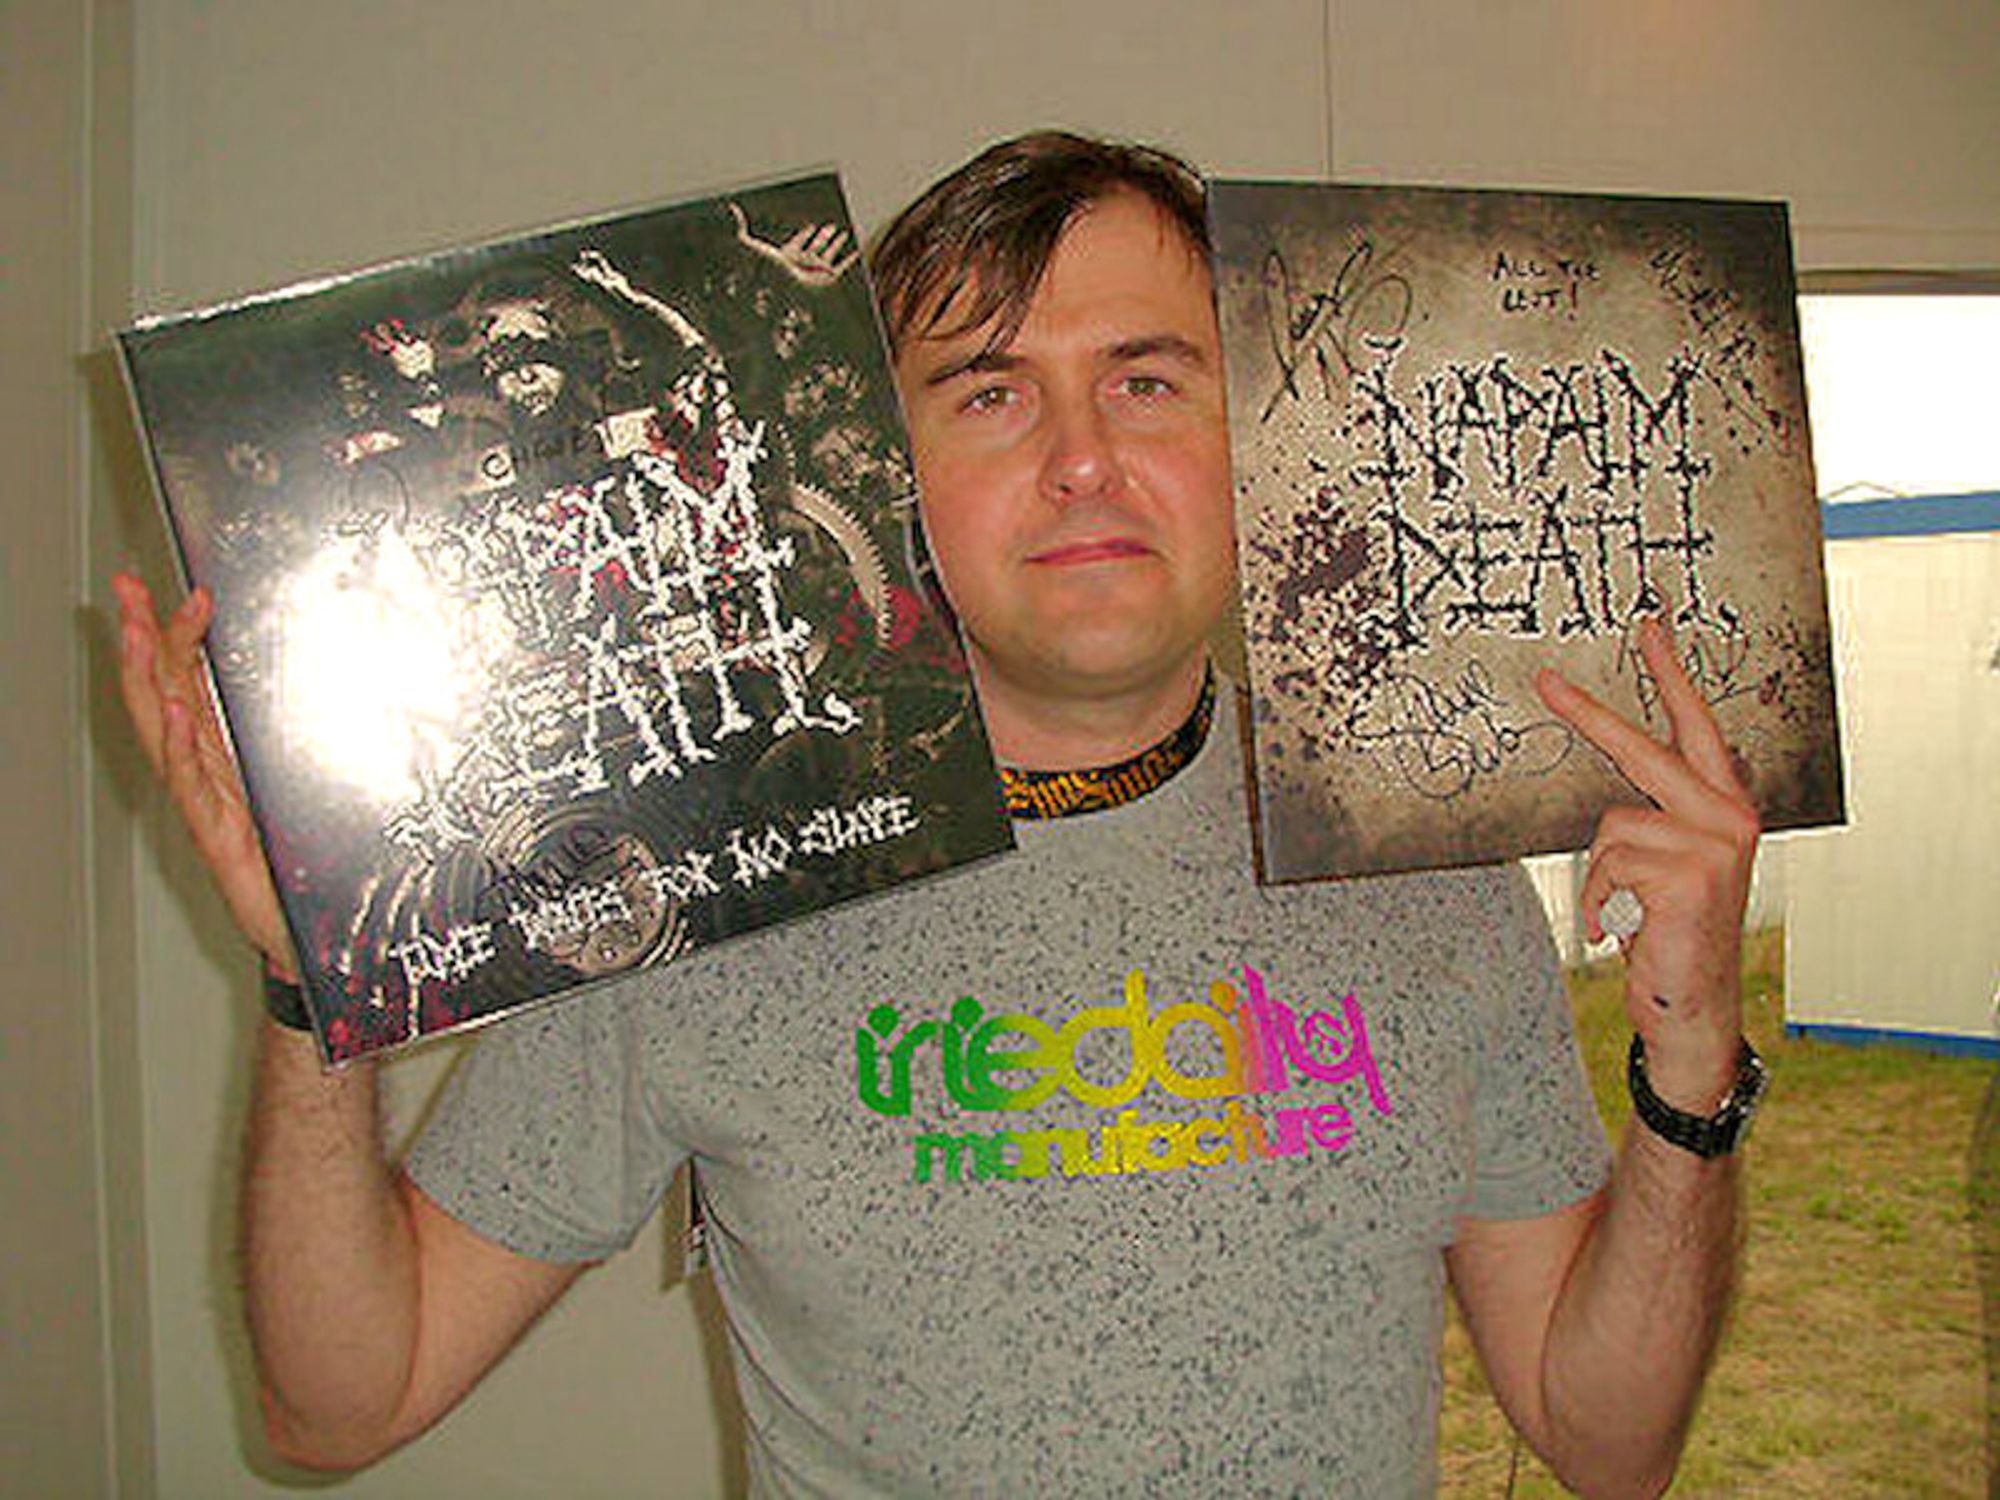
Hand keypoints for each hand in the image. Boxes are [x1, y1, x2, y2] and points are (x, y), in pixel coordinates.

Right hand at [113, 572, 299, 982]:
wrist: (313, 933)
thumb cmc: (304, 862)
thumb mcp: (305, 788)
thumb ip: (302, 745)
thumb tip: (329, 686)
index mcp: (222, 759)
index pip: (187, 684)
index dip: (179, 636)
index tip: (186, 589)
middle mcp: (205, 776)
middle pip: (160, 696)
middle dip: (143, 641)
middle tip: (129, 591)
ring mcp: (205, 806)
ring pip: (163, 734)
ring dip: (149, 680)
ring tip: (142, 634)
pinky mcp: (217, 838)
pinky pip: (192, 787)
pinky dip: (182, 747)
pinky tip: (178, 712)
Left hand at [727, 201, 858, 286]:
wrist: (785, 282)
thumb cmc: (768, 265)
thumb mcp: (752, 242)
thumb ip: (741, 226)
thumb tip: (730, 207)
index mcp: (789, 255)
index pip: (798, 242)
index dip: (804, 234)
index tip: (810, 226)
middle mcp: (804, 262)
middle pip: (816, 246)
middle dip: (823, 236)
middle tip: (831, 226)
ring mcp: (816, 268)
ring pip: (829, 253)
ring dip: (836, 243)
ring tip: (843, 233)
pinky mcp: (827, 276)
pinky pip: (842, 266)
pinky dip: (850, 260)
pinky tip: (856, 252)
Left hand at [1535, 617, 1759, 1111]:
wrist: (1693, 1005)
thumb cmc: (1672, 935)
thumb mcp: (1671, 867)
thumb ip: (1657, 818)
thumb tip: (1618, 795)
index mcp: (1725, 807)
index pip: (1697, 727)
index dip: (1672, 675)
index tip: (1650, 628)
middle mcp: (1730, 817)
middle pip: (1644, 749)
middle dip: (1590, 714)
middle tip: (1543, 680)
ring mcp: (1715, 844)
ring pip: (1612, 824)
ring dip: (1601, 874)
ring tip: (1627, 911)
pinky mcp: (1689, 875)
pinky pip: (1607, 865)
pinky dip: (1600, 900)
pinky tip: (1627, 928)